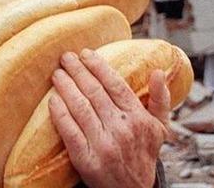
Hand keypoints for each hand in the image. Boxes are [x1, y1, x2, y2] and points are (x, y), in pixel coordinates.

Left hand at [49, 49, 170, 187]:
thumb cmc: (144, 155)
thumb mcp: (160, 128)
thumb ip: (160, 99)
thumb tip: (158, 71)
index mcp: (139, 119)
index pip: (116, 85)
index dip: (99, 67)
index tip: (86, 53)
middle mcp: (121, 130)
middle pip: (95, 92)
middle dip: (78, 71)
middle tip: (65, 57)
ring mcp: (103, 145)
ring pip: (80, 108)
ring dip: (66, 87)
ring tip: (57, 74)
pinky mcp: (86, 160)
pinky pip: (69, 131)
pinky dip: (59, 113)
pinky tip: (52, 100)